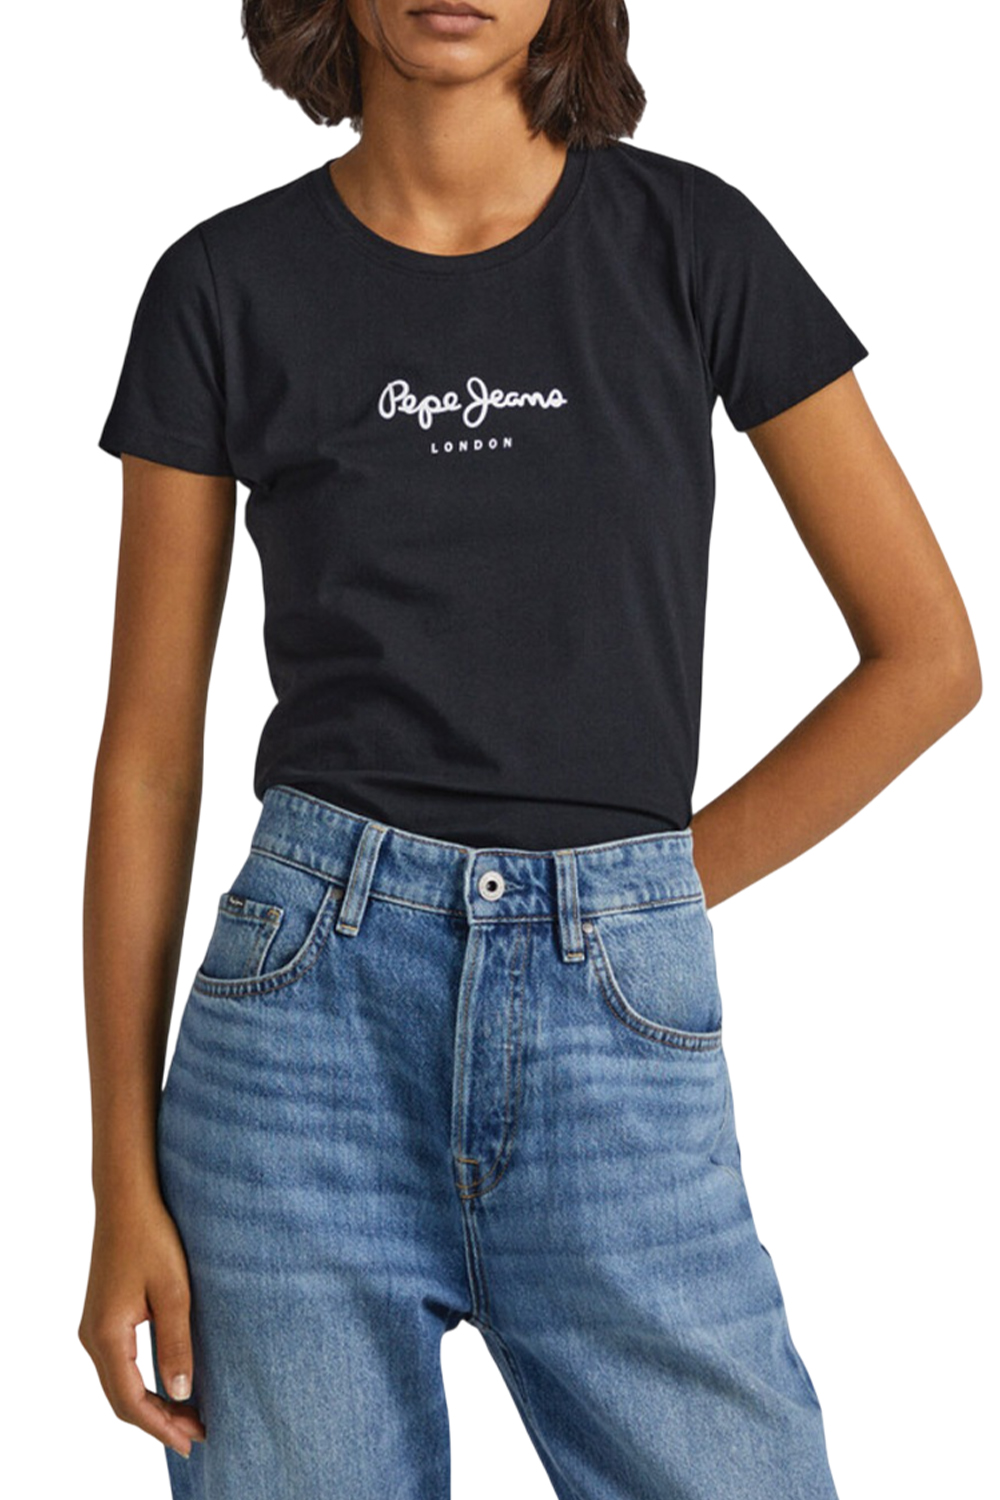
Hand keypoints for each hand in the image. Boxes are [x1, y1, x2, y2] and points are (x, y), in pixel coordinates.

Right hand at [78, 1191, 205, 1458]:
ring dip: (151, 1404)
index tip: (191, 1442)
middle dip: (158, 1422)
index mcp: (108, 1335)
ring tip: (188, 1418)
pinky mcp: (104, 1317)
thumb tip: (181, 1394)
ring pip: (120, 1384)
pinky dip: (143, 1384)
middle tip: (196, 1436)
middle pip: (122, 1399)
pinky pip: (120, 1365)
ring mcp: (94, 1328)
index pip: (131, 1401)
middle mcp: (93, 1337)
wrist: (126, 1199)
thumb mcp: (174, 1291)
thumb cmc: (152, 1237)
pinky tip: (169, 1386)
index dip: (161, 1427)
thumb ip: (176, 1343)